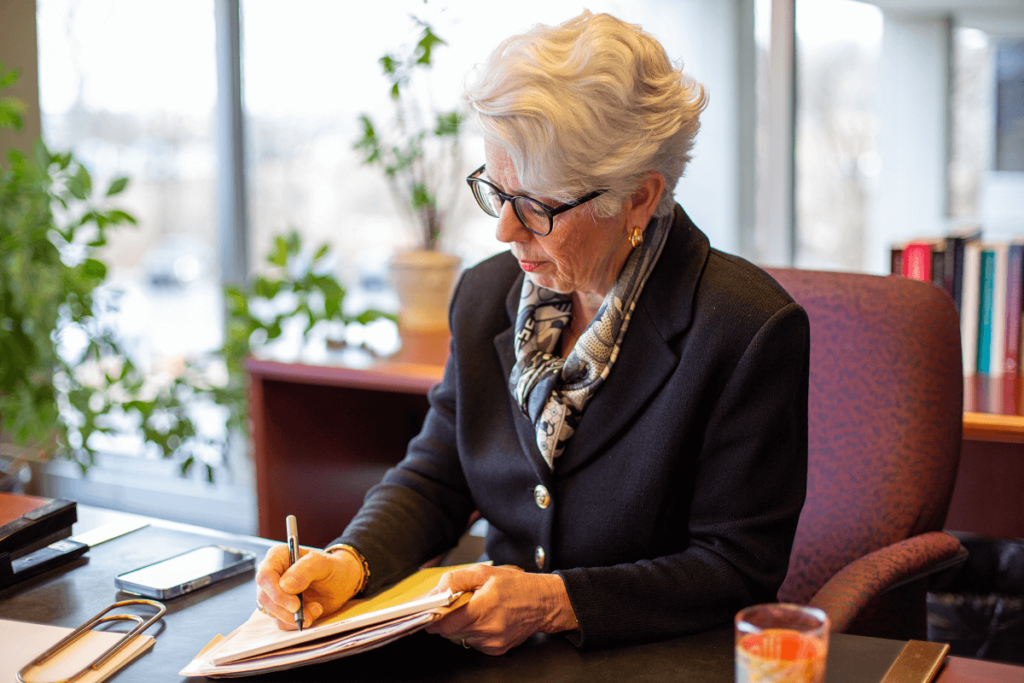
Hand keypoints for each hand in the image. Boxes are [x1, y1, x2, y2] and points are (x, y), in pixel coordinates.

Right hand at [254, 544, 363, 629]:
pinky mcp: (281, 609)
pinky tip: (312, 614)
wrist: (341, 583)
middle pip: (265, 597)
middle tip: (307, 613)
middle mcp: (272, 575)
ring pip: (271, 612)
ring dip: (293, 617)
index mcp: (278, 557)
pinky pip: (280, 621)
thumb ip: (305, 570)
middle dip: (285, 609)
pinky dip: (296, 622)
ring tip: (316, 609)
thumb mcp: (323, 563)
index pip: (265, 576)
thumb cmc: (331, 567)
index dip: (275, 592)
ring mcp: (274, 593)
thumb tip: (285, 585)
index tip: (295, 604)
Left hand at [423, 564, 576, 654]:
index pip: (445, 624)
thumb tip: (436, 591)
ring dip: (459, 627)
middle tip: (452, 606)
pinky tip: (484, 620)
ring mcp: (492, 642)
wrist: (544, 602)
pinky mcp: (497, 650)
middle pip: (449, 633)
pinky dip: (473, 633)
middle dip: (446, 620)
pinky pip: (474, 644)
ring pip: (460, 639)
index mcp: (482, 609)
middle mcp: (487, 630)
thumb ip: (456, 579)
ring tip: (473, 611)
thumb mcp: (484, 572)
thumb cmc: (517, 586)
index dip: (434, 618)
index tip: (429, 612)